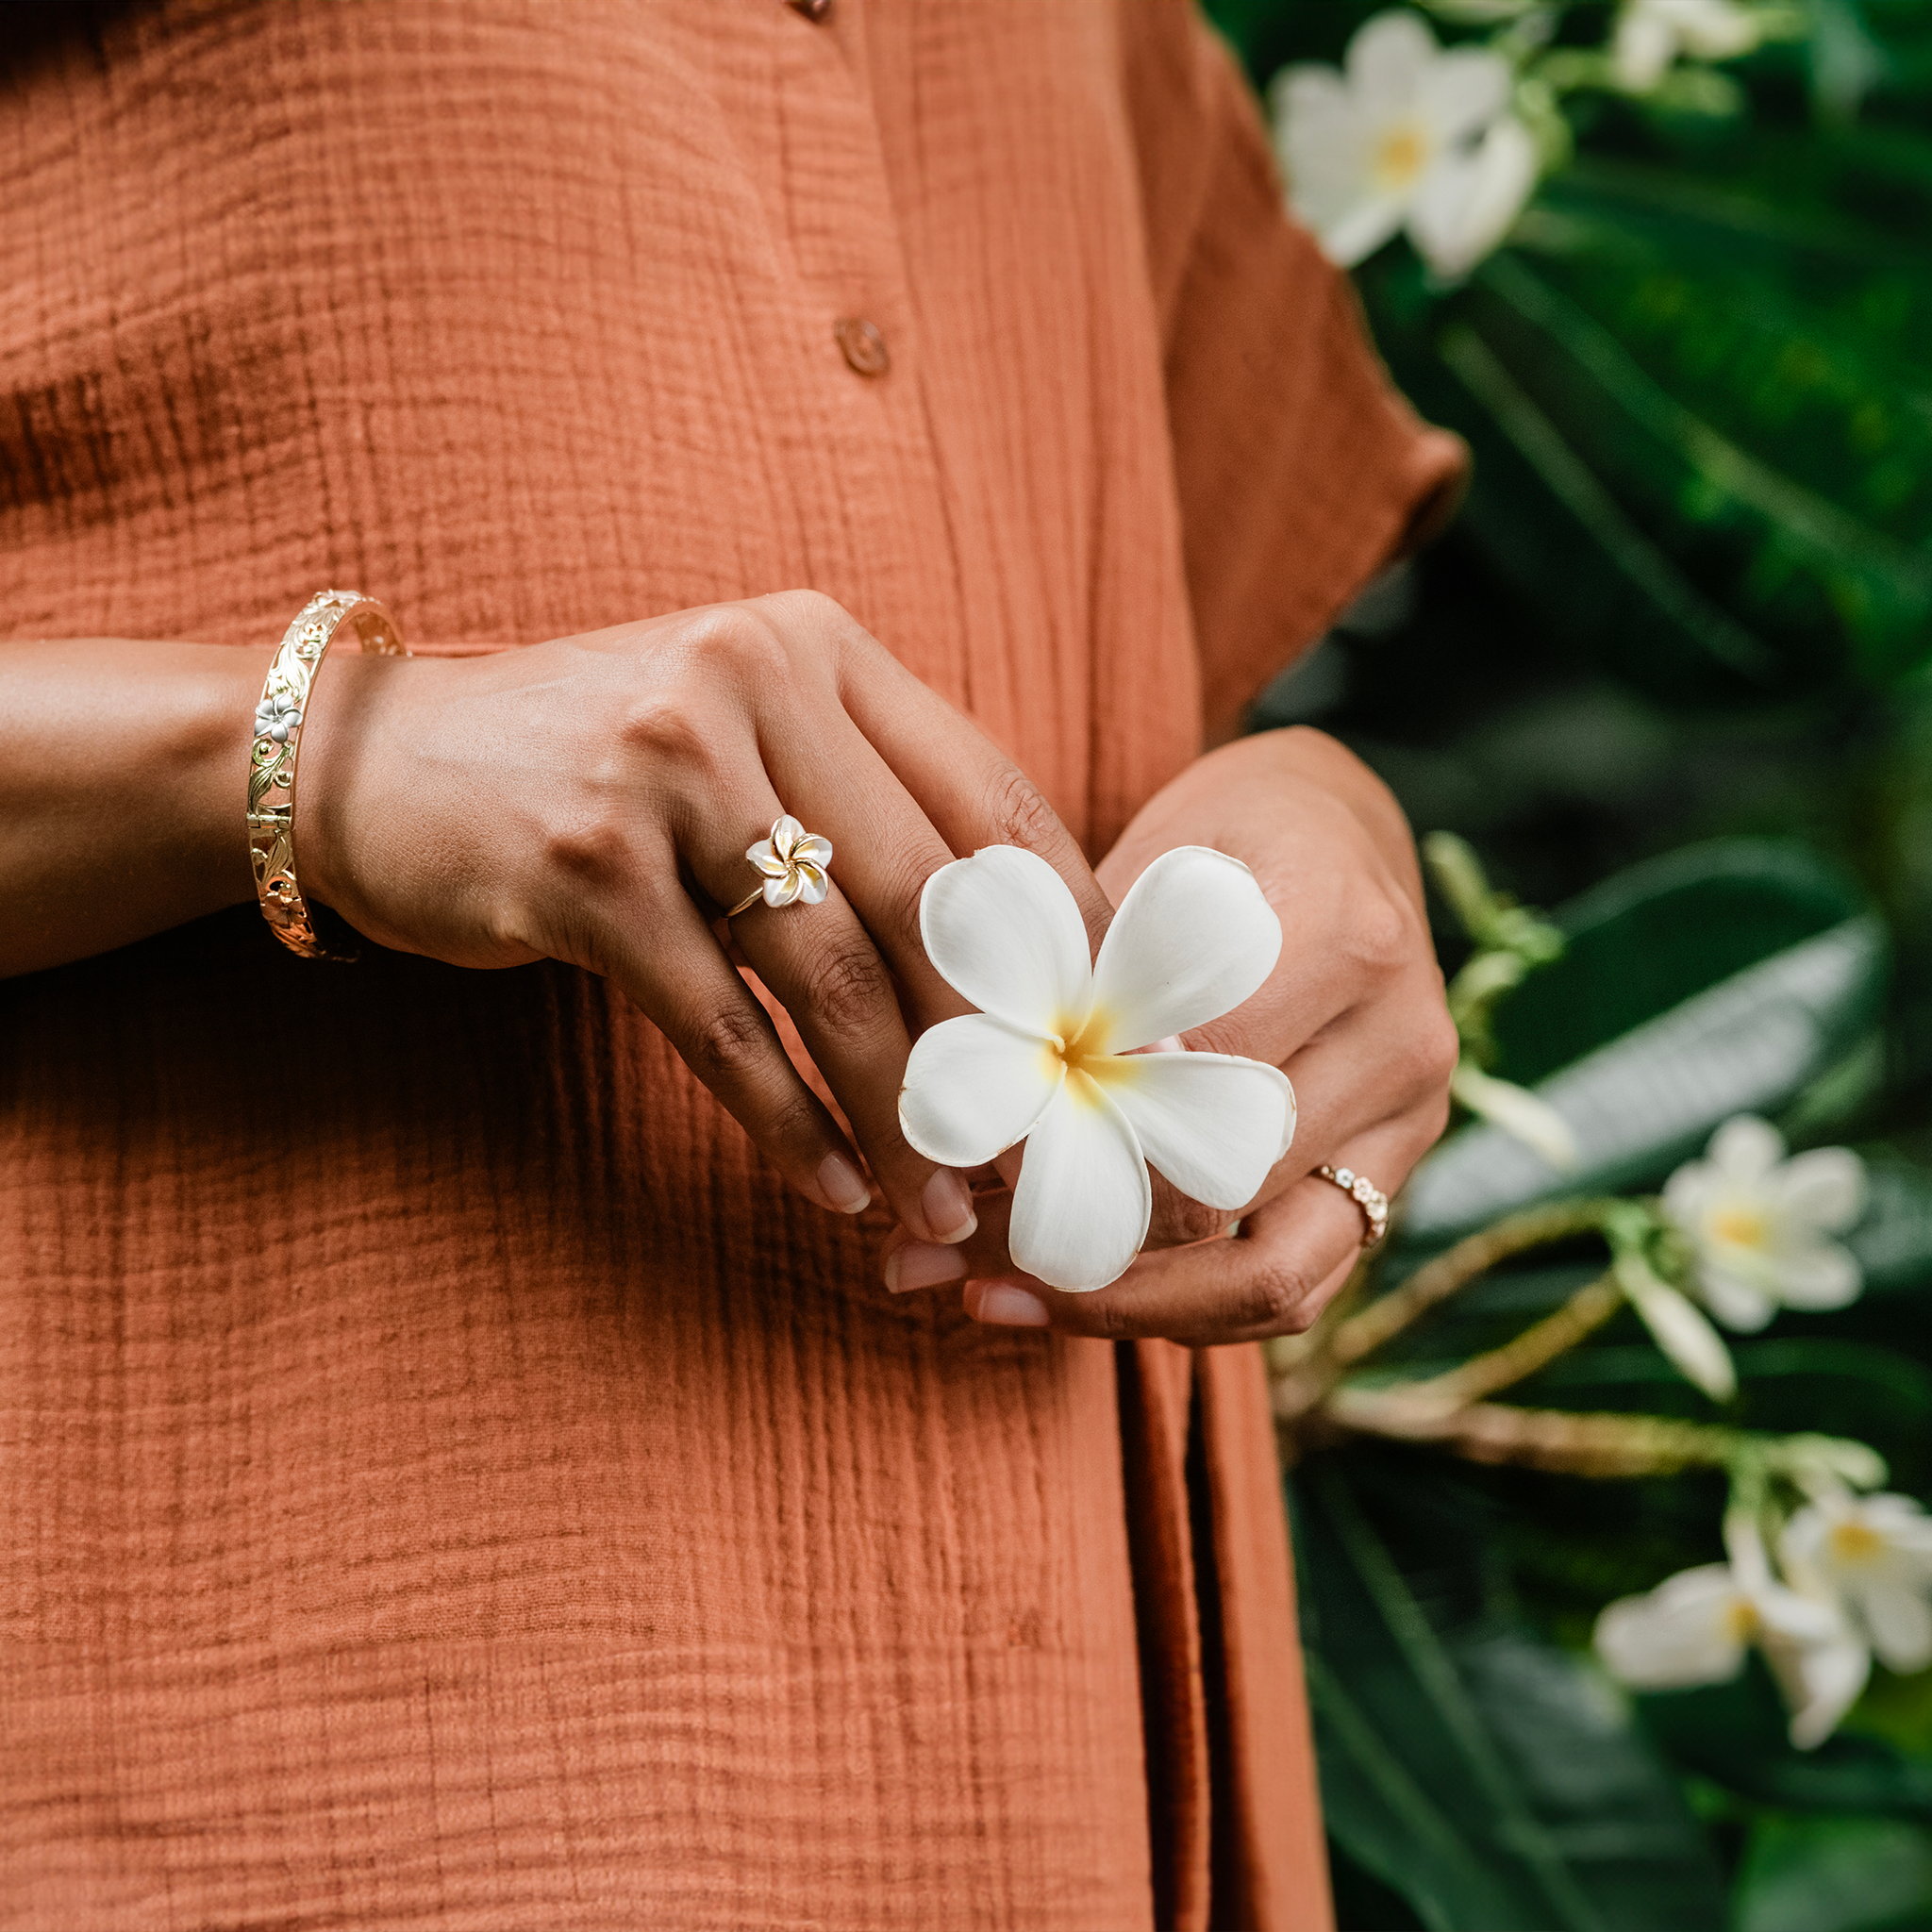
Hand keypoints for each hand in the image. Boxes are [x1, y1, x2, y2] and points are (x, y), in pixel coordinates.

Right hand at [300, 591, 1111, 1243]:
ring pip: (833, 976)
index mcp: (817, 648)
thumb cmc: (597, 770)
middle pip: (928, 900)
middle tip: (1050, 1156)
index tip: (1118, 1047)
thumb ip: (870, 808)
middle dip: (1002, 1050)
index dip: (1072, 938)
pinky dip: (789, 1123)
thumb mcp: (744, 737)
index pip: (993, 803)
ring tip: (949, 1204)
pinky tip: (836, 1190)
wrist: (377, 763)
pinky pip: (722, 1028)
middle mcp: (749, 681)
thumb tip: (1030, 962)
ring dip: (902, 1112)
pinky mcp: (583, 869)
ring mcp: (662, 771)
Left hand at [877, 727, 1457, 1339]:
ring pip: (1271, 1277)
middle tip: (927, 1248)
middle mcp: (1400, 1037)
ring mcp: (1411, 1120)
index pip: (1186, 1077)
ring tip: (985, 1293)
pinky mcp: (1394, 1178)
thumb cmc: (1217, 839)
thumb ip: (1078, 975)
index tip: (948, 1152)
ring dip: (1118, 1304)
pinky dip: (1178, 1310)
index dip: (1061, 1127)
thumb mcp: (1140, 861)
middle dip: (1067, 1233)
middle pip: (1221, 1192)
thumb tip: (963, 1101)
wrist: (1337, 833)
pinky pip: (1295, 1287)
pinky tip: (1067, 1299)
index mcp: (1340, 932)